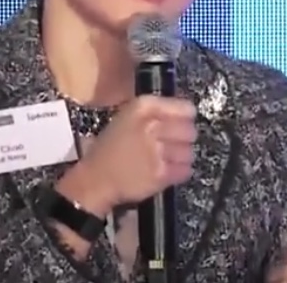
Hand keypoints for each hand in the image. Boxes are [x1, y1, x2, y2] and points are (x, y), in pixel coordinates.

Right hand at [76, 95, 197, 210]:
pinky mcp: (160, 174)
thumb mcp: (127, 117)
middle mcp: (151, 125)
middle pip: (190, 131)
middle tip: (172, 143)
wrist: (96, 178)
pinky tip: (166, 171)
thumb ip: (155, 112)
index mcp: (142, 107)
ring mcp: (157, 150)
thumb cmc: (110, 147)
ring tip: (167, 159)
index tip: (180, 123)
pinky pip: (185, 170)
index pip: (186, 108)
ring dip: (181, 156)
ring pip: (189, 151)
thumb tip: (185, 112)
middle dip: (184, 138)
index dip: (185, 117)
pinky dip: (179, 172)